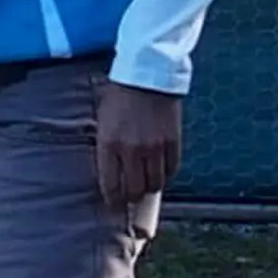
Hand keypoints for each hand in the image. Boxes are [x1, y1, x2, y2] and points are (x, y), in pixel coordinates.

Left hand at [96, 80, 181, 209]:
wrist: (148, 74)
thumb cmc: (120, 97)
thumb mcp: (104, 123)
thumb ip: (107, 151)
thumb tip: (113, 178)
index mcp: (109, 145)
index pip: (111, 186)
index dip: (113, 200)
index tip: (114, 204)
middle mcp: (131, 150)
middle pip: (134, 190)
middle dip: (131, 198)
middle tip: (130, 197)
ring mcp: (154, 147)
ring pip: (155, 184)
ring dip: (150, 188)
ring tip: (146, 184)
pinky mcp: (173, 142)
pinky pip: (172, 169)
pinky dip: (166, 174)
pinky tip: (160, 170)